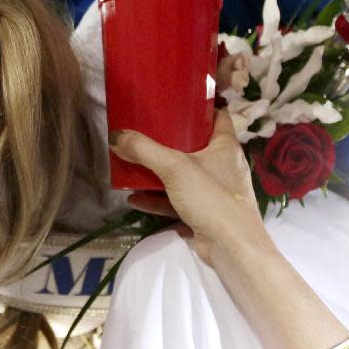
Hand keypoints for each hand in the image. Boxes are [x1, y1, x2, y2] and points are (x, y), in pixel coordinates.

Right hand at [110, 110, 267, 264]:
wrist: (231, 247)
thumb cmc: (211, 197)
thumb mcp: (174, 168)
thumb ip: (144, 150)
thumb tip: (116, 135)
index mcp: (225, 146)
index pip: (218, 116)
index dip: (200, 106)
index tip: (176, 101)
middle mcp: (223, 165)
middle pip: (195, 145)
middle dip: (170, 140)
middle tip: (146, 131)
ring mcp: (214, 190)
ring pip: (183, 175)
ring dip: (159, 173)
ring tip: (134, 165)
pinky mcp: (204, 212)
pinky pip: (177, 200)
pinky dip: (157, 199)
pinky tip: (134, 199)